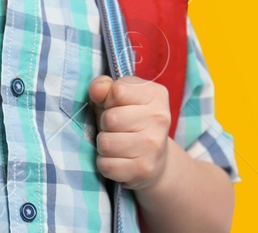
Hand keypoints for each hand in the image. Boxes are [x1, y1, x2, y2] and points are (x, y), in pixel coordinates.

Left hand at [88, 75, 171, 190]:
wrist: (156, 159)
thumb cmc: (130, 121)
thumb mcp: (118, 98)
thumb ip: (104, 87)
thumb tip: (97, 90)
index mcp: (156, 95)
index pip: (118, 91)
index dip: (109, 100)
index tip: (117, 106)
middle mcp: (160, 119)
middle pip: (110, 118)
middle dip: (105, 124)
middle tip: (115, 129)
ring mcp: (154, 146)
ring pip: (106, 143)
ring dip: (104, 144)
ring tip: (116, 144)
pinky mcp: (143, 169)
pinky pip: (106, 165)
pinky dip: (105, 163)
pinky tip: (118, 160)